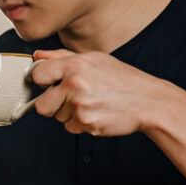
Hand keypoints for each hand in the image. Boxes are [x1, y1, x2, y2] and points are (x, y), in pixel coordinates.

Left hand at [30, 49, 168, 136]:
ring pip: (58, 117)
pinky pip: (71, 127)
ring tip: (90, 103)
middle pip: (41, 105)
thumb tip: (38, 56)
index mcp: (75, 66)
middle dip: (51, 104)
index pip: (37, 74)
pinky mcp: (87, 124)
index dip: (41, 80)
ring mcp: (80, 106)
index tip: (48, 83)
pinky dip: (80, 123)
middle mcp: (75, 85)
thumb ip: (62, 57)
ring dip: (69, 113)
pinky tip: (95, 112)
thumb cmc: (123, 80)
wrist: (148, 101)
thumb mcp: (94, 59)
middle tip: (68, 98)